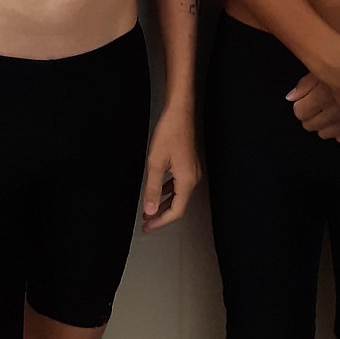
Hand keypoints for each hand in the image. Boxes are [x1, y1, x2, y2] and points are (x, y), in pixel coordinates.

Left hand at [141, 108, 199, 232]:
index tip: (147, 226)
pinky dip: (168, 191)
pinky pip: (178, 184)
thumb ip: (152, 189)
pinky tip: (158, 191)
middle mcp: (193, 178)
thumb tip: (150, 210)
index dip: (160, 221)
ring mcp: (192, 170)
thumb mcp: (155, 163)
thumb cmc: (169, 133)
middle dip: (161, 215)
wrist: (179, 112)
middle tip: (146, 223)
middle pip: (178, 205)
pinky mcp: (188, 164)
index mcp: (187, 181)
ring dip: (164, 203)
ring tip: (149, 210)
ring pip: (178, 195)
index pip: (175, 211)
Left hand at [285, 72, 339, 142]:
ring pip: (328, 133)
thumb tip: (291, 97)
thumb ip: (307, 83)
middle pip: (312, 125)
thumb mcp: (332, 65)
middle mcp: (336, 113)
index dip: (300, 107)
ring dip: (324, 126)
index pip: (300, 111)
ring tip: (327, 114)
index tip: (302, 103)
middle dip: (309, 118)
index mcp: (324, 96)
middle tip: (312, 109)